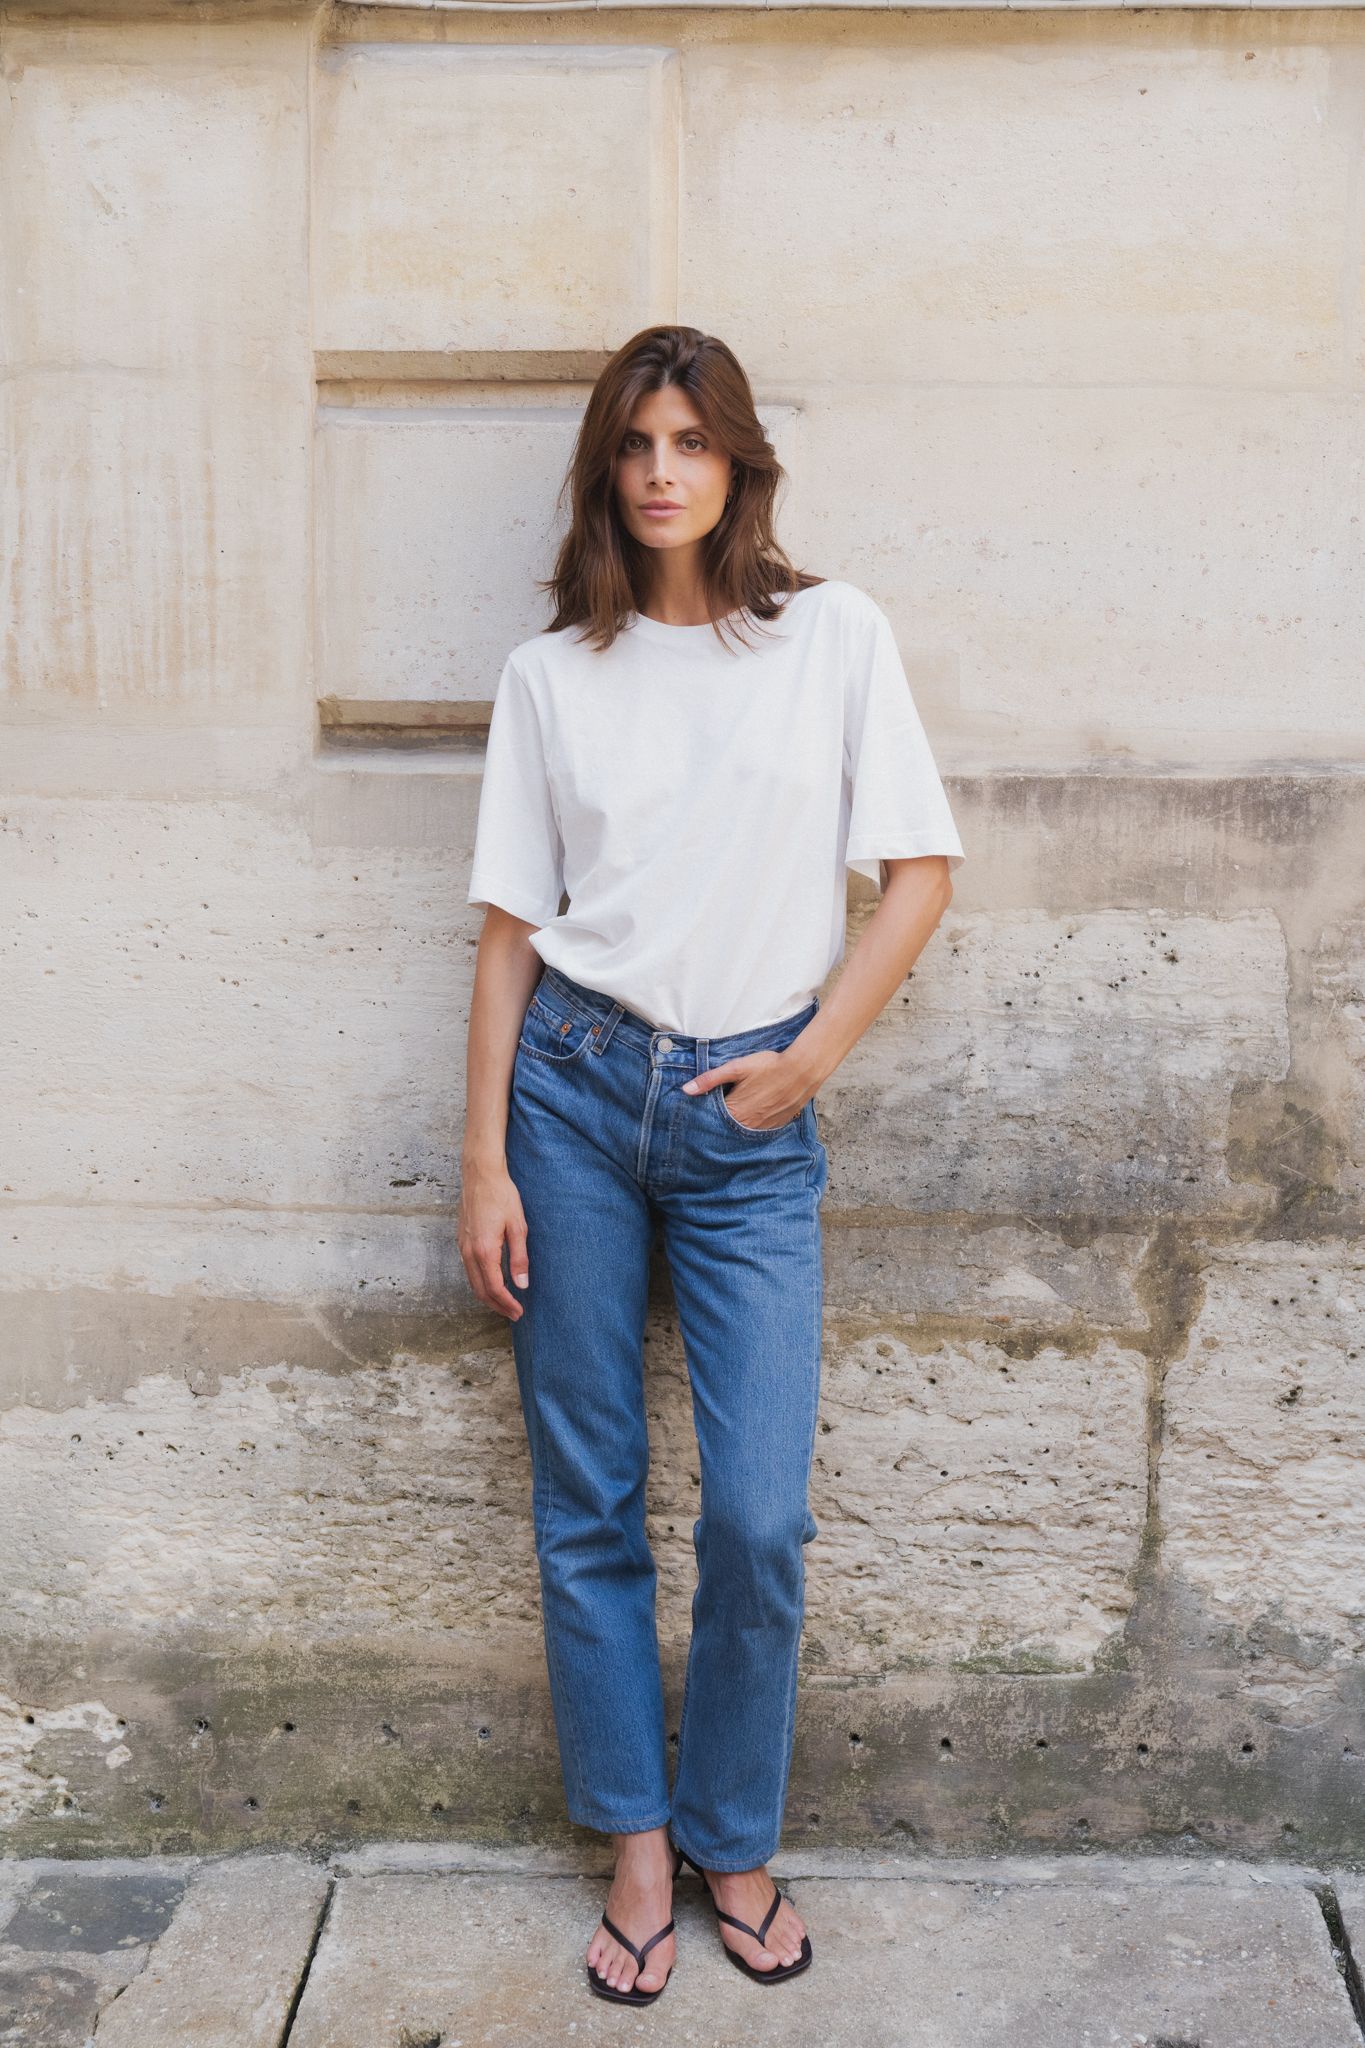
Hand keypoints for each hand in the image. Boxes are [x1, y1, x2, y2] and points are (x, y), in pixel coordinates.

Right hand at [458, 1158, 530, 1320]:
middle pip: (480, 1290)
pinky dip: (480, 1283)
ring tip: (504, 1303)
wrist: (480, 1175)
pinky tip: (492, 1282)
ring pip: (472, 1282)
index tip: (519, 1312)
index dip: (507, 1304)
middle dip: (497, 1306)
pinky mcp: (462, 1240)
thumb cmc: (502, 1196)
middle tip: (513, 1314)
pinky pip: (469, 1270)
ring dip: (488, 1296)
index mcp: (484, 1250)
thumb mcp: (518, 1227)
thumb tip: (522, 1284)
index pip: (494, 1288)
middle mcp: (469, 1252)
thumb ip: (519, 1258)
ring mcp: (462, 1246)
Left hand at [682, 1049, 807, 1131]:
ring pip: (742, 1131)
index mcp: (735, 1112)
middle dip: (719, 1122)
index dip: (705, 1114)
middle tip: (717, 1111)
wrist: (802, 1070)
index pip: (711, 1120)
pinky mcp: (776, 1125)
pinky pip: (758, 1131)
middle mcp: (748, 1125)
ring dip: (736, 1125)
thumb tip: (686, 1089)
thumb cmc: (768, 1066)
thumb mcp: (737, 1068)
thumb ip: (710, 1079)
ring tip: (735, 1112)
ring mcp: (763, 1128)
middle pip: (726, 1128)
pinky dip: (752, 1125)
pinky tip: (752, 1114)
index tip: (699, 1110)